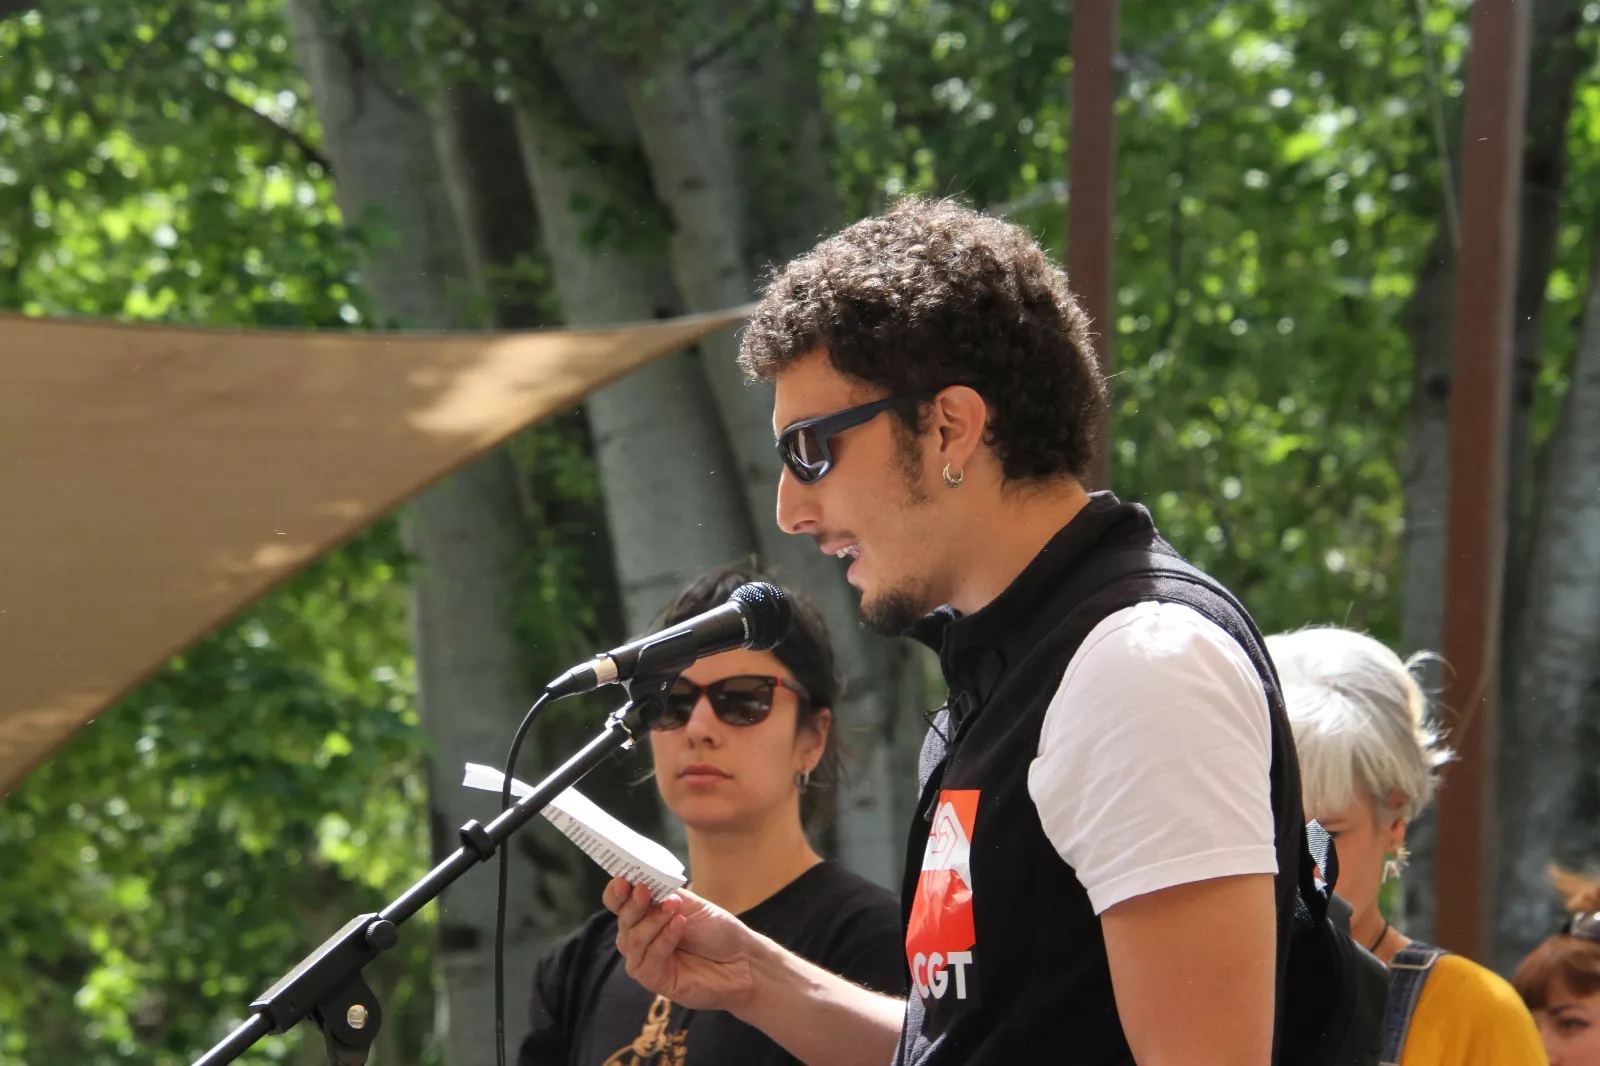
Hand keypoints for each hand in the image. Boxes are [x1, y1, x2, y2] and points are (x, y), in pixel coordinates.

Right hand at [604, 879, 762, 1012]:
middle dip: (634, 904)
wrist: (741, 959)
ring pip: (633, 940)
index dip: (616, 892)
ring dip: (653, 921)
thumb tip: (639, 876)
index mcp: (644, 915)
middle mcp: (640, 937)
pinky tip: (679, 925)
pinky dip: (664, 939)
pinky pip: (649, 959)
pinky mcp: (654, 980)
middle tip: (645, 891)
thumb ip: (663, 891)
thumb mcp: (689, 902)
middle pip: (623, 920)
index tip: (623, 881)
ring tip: (675, 907)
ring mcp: (645, 960)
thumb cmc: (716, 929)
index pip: (618, 903)